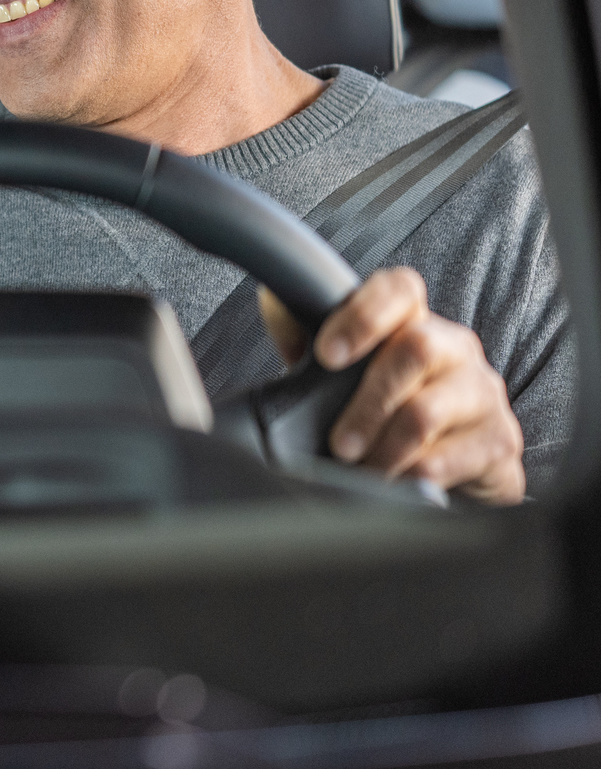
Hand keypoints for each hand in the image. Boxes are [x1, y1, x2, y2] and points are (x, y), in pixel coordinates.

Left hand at [268, 267, 523, 503]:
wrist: (451, 471)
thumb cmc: (385, 412)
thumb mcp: (339, 375)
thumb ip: (306, 338)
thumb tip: (274, 299)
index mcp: (414, 322)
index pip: (400, 290)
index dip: (363, 314)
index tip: (327, 355)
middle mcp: (456, 349)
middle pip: (417, 348)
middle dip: (368, 401)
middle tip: (339, 442)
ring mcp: (483, 394)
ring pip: (429, 411)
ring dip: (383, 446)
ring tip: (359, 467)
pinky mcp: (500, 441)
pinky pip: (451, 459)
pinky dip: (410, 476)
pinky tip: (394, 484)